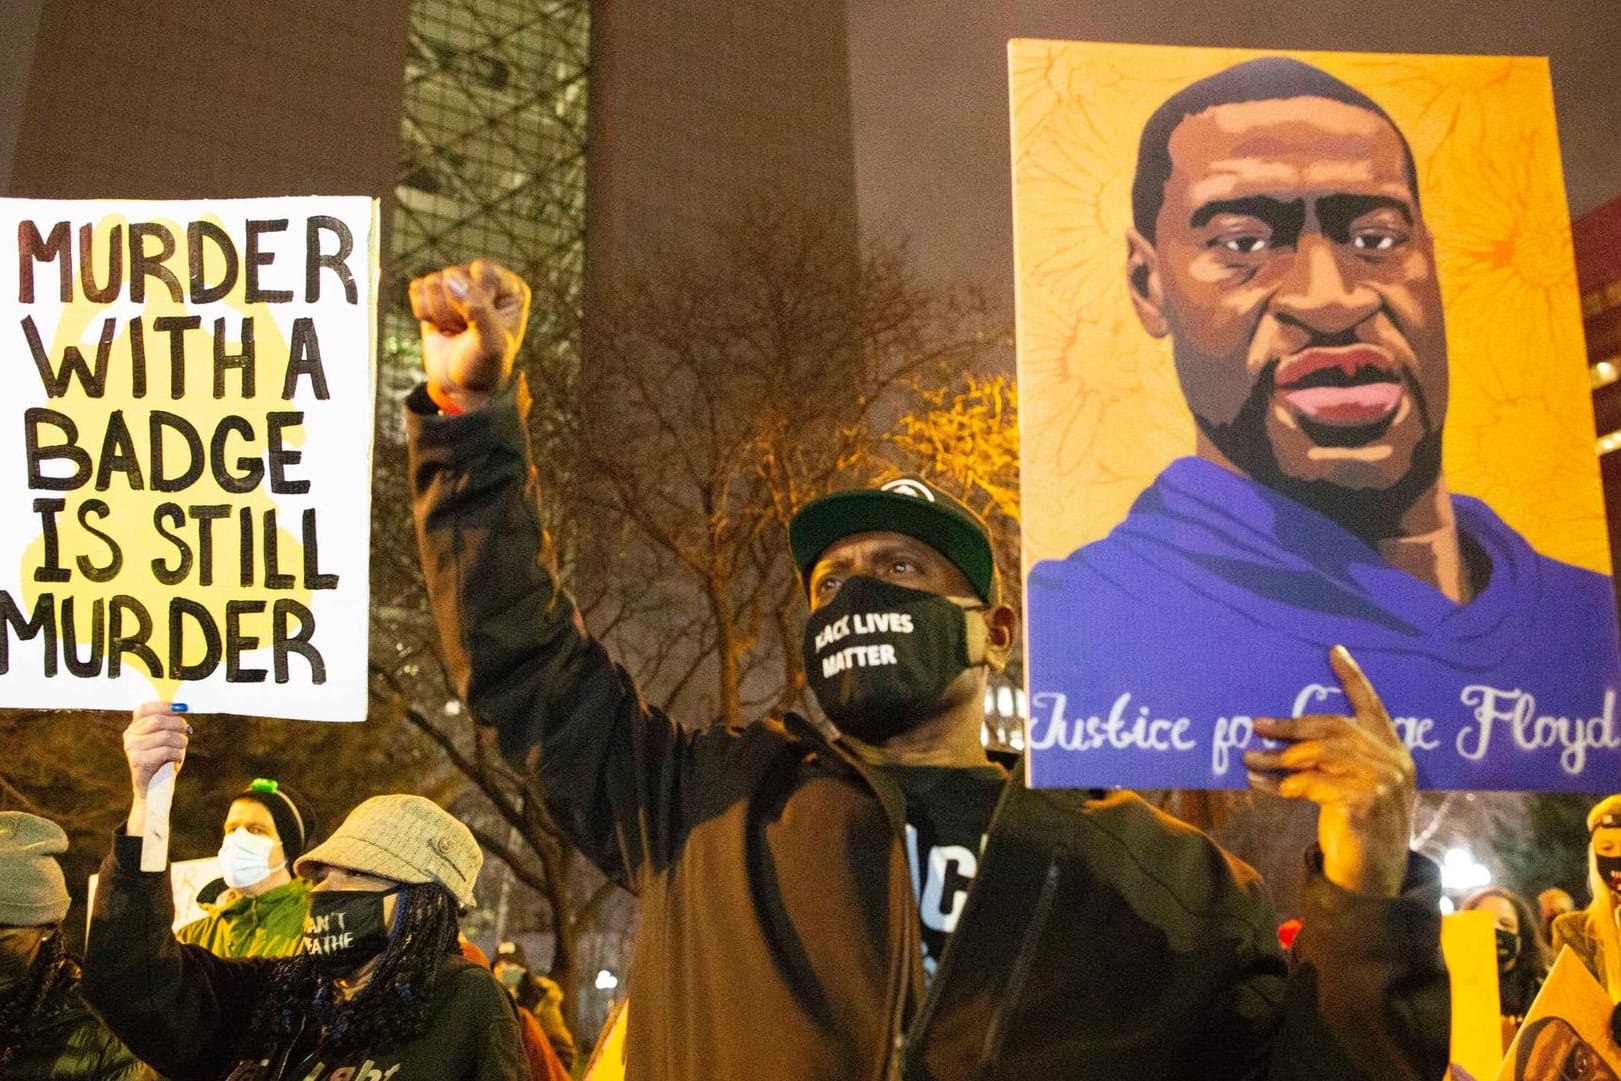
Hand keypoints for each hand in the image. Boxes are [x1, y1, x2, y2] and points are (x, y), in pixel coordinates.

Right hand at [123, 702, 189, 834]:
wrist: (154, 787)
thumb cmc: (163, 759)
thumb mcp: (166, 737)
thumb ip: (169, 722)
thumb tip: (182, 707)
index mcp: (134, 727)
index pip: (145, 708)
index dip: (164, 705)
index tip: (182, 708)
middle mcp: (129, 735)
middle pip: (157, 721)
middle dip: (178, 724)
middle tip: (187, 731)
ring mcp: (131, 748)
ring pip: (164, 736)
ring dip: (180, 741)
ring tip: (181, 748)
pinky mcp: (137, 760)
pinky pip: (165, 751)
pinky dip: (177, 754)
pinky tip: (175, 759)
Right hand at [409, 259, 530, 412]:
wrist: (460, 386)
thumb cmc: (483, 366)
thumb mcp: (489, 342)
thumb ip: (478, 309)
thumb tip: (451, 278)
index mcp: (510, 288)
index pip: (482, 271)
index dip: (474, 298)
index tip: (481, 325)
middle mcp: (486, 281)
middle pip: (454, 274)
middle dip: (454, 310)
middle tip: (466, 332)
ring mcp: (459, 286)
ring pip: (433, 281)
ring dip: (439, 314)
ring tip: (455, 331)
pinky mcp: (435, 294)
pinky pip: (417, 288)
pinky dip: (423, 312)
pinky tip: (439, 327)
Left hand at [1243, 646, 1414, 896]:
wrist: (1376, 875)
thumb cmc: (1359, 827)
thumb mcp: (1353, 786)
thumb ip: (1334, 760)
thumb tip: (1283, 740)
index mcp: (1393, 750)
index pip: (1373, 704)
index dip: (1353, 678)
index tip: (1333, 651)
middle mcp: (1392, 761)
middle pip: (1332, 727)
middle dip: (1290, 725)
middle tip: (1256, 725)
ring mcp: (1382, 782)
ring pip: (1317, 755)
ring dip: (1277, 757)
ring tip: (1249, 758)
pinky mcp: (1362, 803)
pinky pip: (1310, 784)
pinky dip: (1281, 784)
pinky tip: (1262, 786)